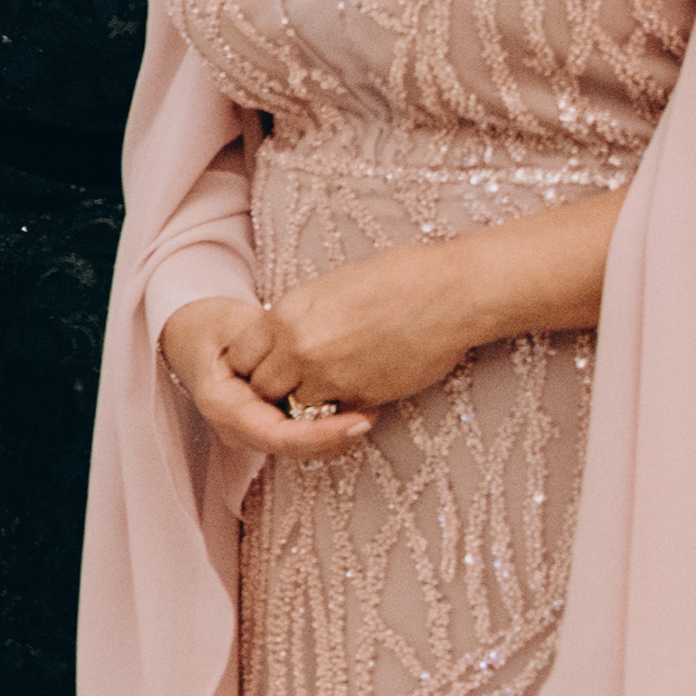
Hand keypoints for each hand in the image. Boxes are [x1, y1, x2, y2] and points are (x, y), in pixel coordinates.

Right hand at [161, 295, 384, 462]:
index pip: (277, 436)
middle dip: (335, 438)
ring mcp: (249, 434)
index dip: (320, 434)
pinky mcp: (265, 430)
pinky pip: (301, 440)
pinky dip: (328, 430)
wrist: (192, 335)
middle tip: (372, 415)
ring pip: (301, 450)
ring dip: (336, 437)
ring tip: (368, 410)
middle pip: (294, 449)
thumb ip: (267, 346)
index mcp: (222, 407)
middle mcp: (235, 430)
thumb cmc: (213, 325)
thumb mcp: (237, 326)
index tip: (359, 421)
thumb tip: (303, 360)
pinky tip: (352, 410)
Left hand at [239, 244, 490, 420]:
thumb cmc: (401, 279)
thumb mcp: (332, 287)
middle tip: (302, 386)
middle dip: (277, 390)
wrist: (452, 292)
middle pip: (261, 386)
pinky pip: (331, 417)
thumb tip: (287, 334)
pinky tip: (360, 399)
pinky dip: (340, 414)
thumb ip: (301, 316)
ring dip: (307, 405)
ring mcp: (326, 373)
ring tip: (330, 394)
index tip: (276, 366)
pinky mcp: (359, 395)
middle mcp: (296, 344)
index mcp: (285, 312)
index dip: (257, 364)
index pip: (242, 354)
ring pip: (293, 407)